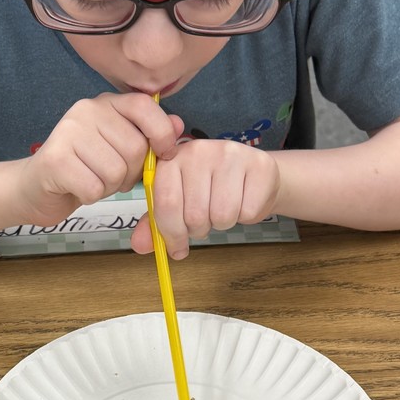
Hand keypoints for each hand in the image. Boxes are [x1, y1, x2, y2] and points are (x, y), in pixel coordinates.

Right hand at [16, 93, 182, 226]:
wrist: (35, 188)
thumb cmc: (85, 169)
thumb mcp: (121, 149)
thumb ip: (149, 137)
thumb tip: (179, 124)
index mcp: (105, 103)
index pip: (143, 106)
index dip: (162, 132)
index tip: (165, 153)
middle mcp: (85, 110)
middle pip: (134, 148)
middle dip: (130, 172)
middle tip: (111, 175)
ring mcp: (68, 132)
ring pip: (116, 171)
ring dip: (109, 186)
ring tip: (93, 179)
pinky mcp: (55, 159)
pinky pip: (94, 187)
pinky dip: (91, 196)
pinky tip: (78, 188)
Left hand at [129, 140, 281, 258]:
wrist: (254, 174)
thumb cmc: (211, 188)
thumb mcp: (180, 202)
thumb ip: (156, 223)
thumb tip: (139, 246)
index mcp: (173, 158)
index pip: (166, 202)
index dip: (170, 233)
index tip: (177, 248)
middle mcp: (200, 150)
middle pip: (195, 214)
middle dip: (199, 230)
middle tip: (205, 221)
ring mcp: (231, 155)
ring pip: (222, 216)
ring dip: (222, 224)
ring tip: (224, 208)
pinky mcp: (259, 166)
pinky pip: (247, 213)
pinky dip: (246, 217)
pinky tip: (244, 200)